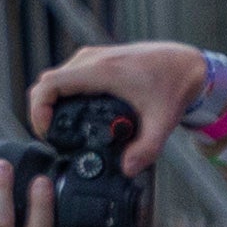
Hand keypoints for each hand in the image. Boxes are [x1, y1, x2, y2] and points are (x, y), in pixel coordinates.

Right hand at [23, 44, 213, 174]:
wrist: (186, 64)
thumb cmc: (174, 86)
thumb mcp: (163, 122)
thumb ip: (147, 149)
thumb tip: (127, 169)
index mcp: (102, 71)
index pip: (51, 84)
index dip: (39, 109)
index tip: (47, 132)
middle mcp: (92, 60)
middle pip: (47, 82)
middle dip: (42, 111)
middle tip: (52, 138)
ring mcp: (93, 57)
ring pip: (56, 77)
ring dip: (50, 102)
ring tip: (59, 130)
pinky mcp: (97, 60)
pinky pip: (68, 76)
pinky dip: (62, 95)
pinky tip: (73, 115)